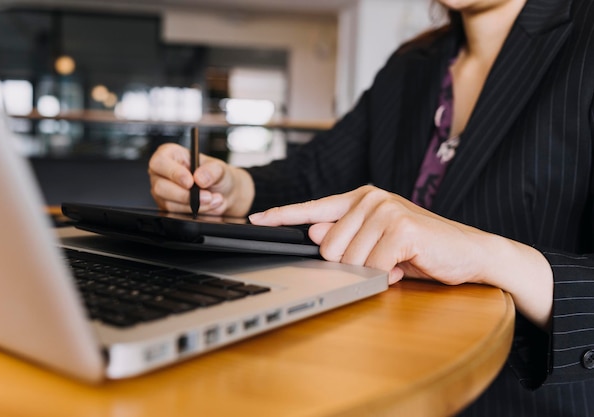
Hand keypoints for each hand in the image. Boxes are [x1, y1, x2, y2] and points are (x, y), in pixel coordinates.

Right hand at [148, 143, 253, 216]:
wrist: (222, 192)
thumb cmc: (215, 174)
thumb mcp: (219, 168)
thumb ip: (211, 170)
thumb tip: (199, 178)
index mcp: (170, 154)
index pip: (160, 161)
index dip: (173, 173)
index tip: (190, 182)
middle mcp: (162, 173)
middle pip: (160, 186)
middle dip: (185, 195)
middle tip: (206, 196)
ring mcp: (163, 192)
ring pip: (168, 203)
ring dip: (194, 205)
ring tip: (212, 199)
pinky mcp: (167, 207)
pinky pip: (175, 213)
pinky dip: (194, 212)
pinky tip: (207, 206)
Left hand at [249, 185, 552, 328]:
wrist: (469, 252)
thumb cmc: (421, 247)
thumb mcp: (377, 240)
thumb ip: (345, 234)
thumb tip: (314, 230)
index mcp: (361, 198)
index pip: (313, 207)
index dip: (282, 215)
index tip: (257, 219)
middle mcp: (371, 198)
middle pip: (328, 247)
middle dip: (351, 264)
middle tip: (381, 259)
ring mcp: (386, 210)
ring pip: (350, 259)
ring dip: (372, 270)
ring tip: (396, 260)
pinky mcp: (402, 228)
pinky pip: (374, 267)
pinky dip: (388, 275)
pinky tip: (405, 264)